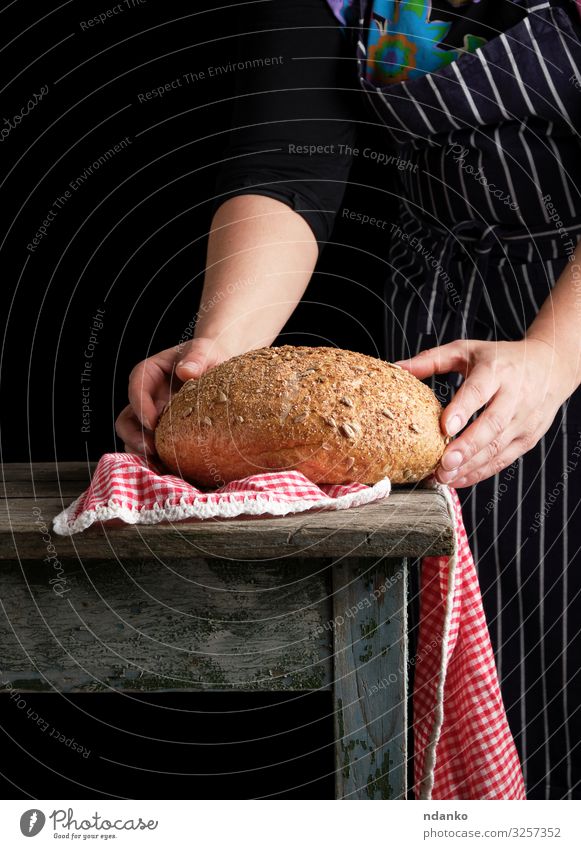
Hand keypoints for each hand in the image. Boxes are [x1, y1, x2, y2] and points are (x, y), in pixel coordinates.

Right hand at [115, 337, 233, 456]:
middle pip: (128, 419)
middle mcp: (146, 397)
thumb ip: (196, 357)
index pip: (136, 386)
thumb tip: (186, 372)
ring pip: (135, 438)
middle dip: (135, 437)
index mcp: (150, 373)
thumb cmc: (209, 356)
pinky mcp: (163, 432)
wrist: (219, 368)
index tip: (152, 422)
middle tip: (151, 450)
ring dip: (143, 453)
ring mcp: (153, 416)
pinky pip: (153, 448)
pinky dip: (157, 461)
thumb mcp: (204, 350)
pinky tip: (170, 470)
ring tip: (158, 466)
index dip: (140, 406)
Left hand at [396, 338, 575, 486]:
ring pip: (497, 448)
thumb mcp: (467, 350)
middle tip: (443, 464)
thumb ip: (431, 360)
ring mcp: (524, 420)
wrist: (551, 365)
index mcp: (497, 371)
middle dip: (467, 447)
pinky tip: (458, 479)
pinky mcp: (528, 438)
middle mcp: (515, 396)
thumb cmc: (501, 358)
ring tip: (443, 477)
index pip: (479, 391)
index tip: (445, 426)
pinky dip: (481, 472)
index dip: (463, 409)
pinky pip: (503, 460)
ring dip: (470, 466)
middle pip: (491, 425)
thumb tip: (396, 368)